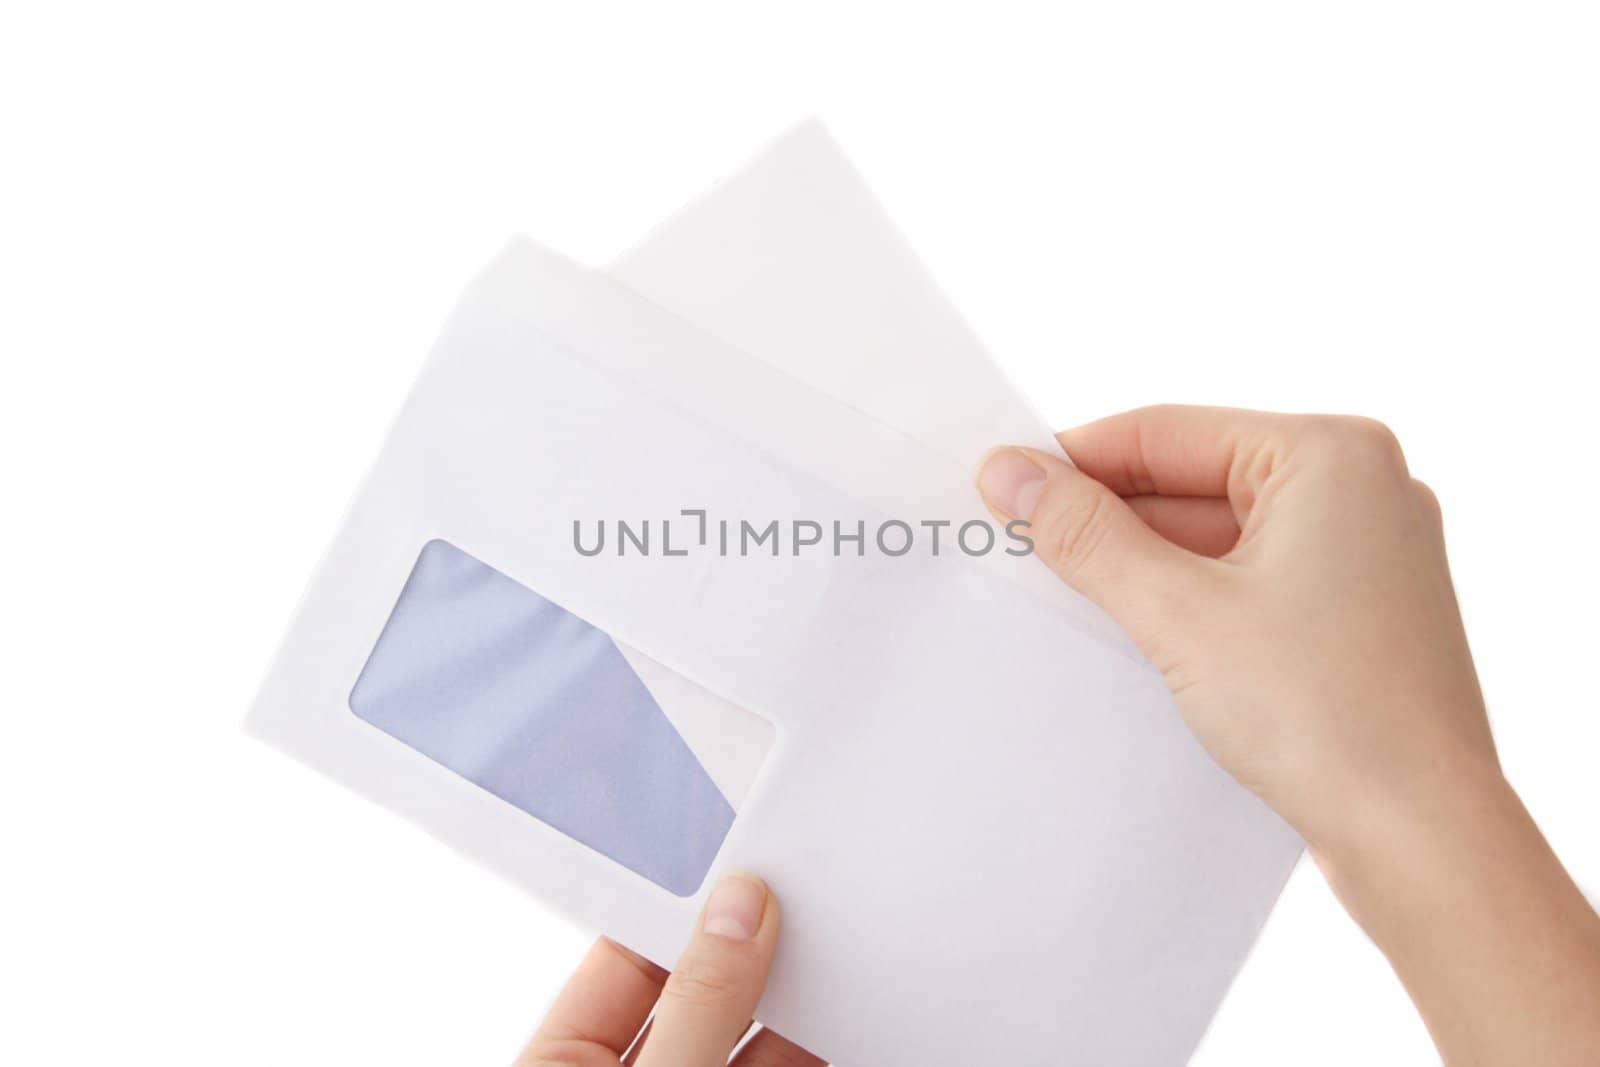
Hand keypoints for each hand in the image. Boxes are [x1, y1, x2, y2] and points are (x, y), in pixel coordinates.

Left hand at [515, 874, 820, 1066]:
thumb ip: (697, 1007)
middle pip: (694, 995)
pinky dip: (811, 1046)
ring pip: (744, 1038)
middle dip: (747, 950)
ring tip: (833, 954)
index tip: (740, 873)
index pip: (623, 962)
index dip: (681, 914)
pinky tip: (838, 1017)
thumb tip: (738, 914)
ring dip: (789, 1001)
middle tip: (801, 904)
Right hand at [979, 405, 1599, 1064]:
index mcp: (1332, 455)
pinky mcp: (1357, 612)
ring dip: (1142, 564)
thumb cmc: (1324, 715)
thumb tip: (1009, 472)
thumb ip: (1086, 536)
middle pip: (1193, 479)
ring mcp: (1366, 552)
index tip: (1000, 486)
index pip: (1166, 432)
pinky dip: (1188, 599)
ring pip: (1218, 535)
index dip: (1074, 460)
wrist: (1425, 839)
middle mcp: (1361, 488)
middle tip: (1016, 544)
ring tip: (1060, 596)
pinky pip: (1249, 579)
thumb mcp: (1178, 613)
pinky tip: (1128, 631)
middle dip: (1107, 518)